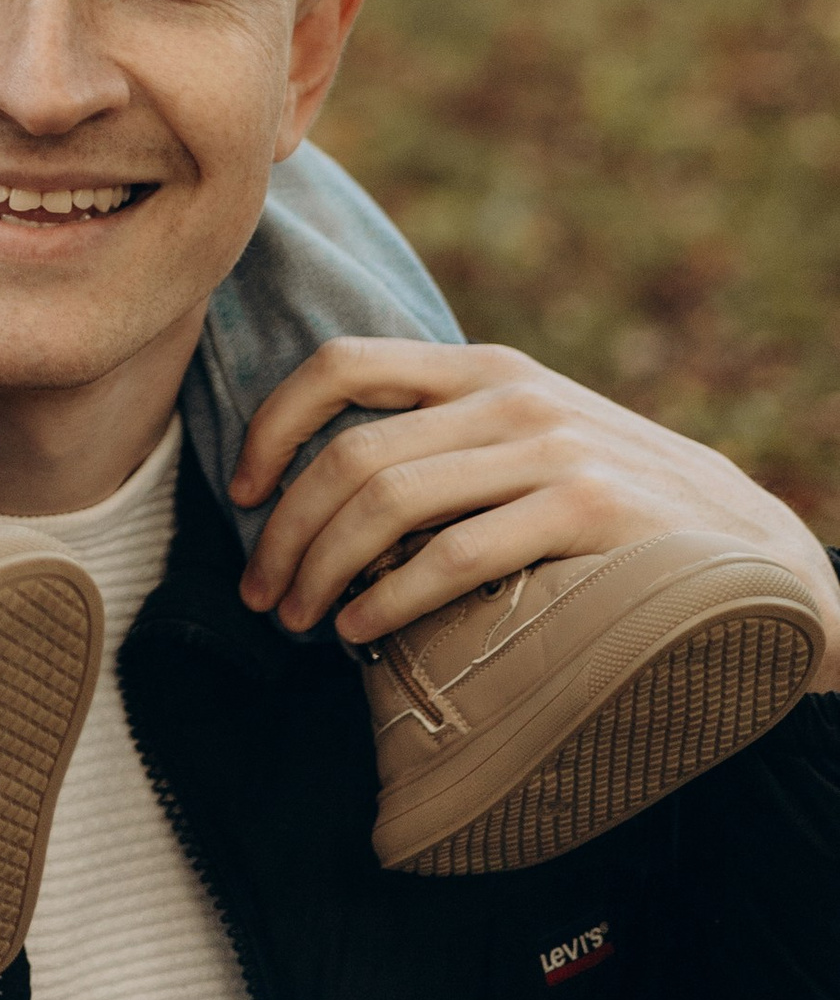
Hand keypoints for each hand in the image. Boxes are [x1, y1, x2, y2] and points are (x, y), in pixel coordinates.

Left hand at [233, 337, 839, 682]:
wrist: (757, 552)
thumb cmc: (618, 511)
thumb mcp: (531, 444)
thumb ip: (447, 441)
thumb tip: (321, 489)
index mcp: (486, 369)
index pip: (341, 365)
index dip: (273, 426)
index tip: (241, 491)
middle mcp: (511, 396)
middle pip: (350, 453)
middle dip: (285, 531)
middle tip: (260, 596)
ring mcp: (553, 450)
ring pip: (387, 501)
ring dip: (322, 571)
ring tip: (300, 623)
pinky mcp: (589, 513)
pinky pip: (455, 554)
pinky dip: (390, 597)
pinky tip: (361, 634)